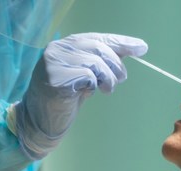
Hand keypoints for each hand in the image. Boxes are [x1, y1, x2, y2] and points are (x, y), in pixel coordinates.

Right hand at [9, 33, 147, 159]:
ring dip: (108, 78)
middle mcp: (57, 48)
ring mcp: (54, 62)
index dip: (121, 42)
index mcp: (65, 45)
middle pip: (98, 48)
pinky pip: (87, 76)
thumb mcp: (86, 77)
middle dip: (116, 65)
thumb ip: (102, 62)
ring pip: (95, 62)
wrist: (39, 122)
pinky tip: (87, 93)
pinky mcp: (54, 78)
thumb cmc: (64, 100)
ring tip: (106, 90)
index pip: (98, 38)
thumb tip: (135, 48)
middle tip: (121, 79)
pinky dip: (93, 85)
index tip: (141, 48)